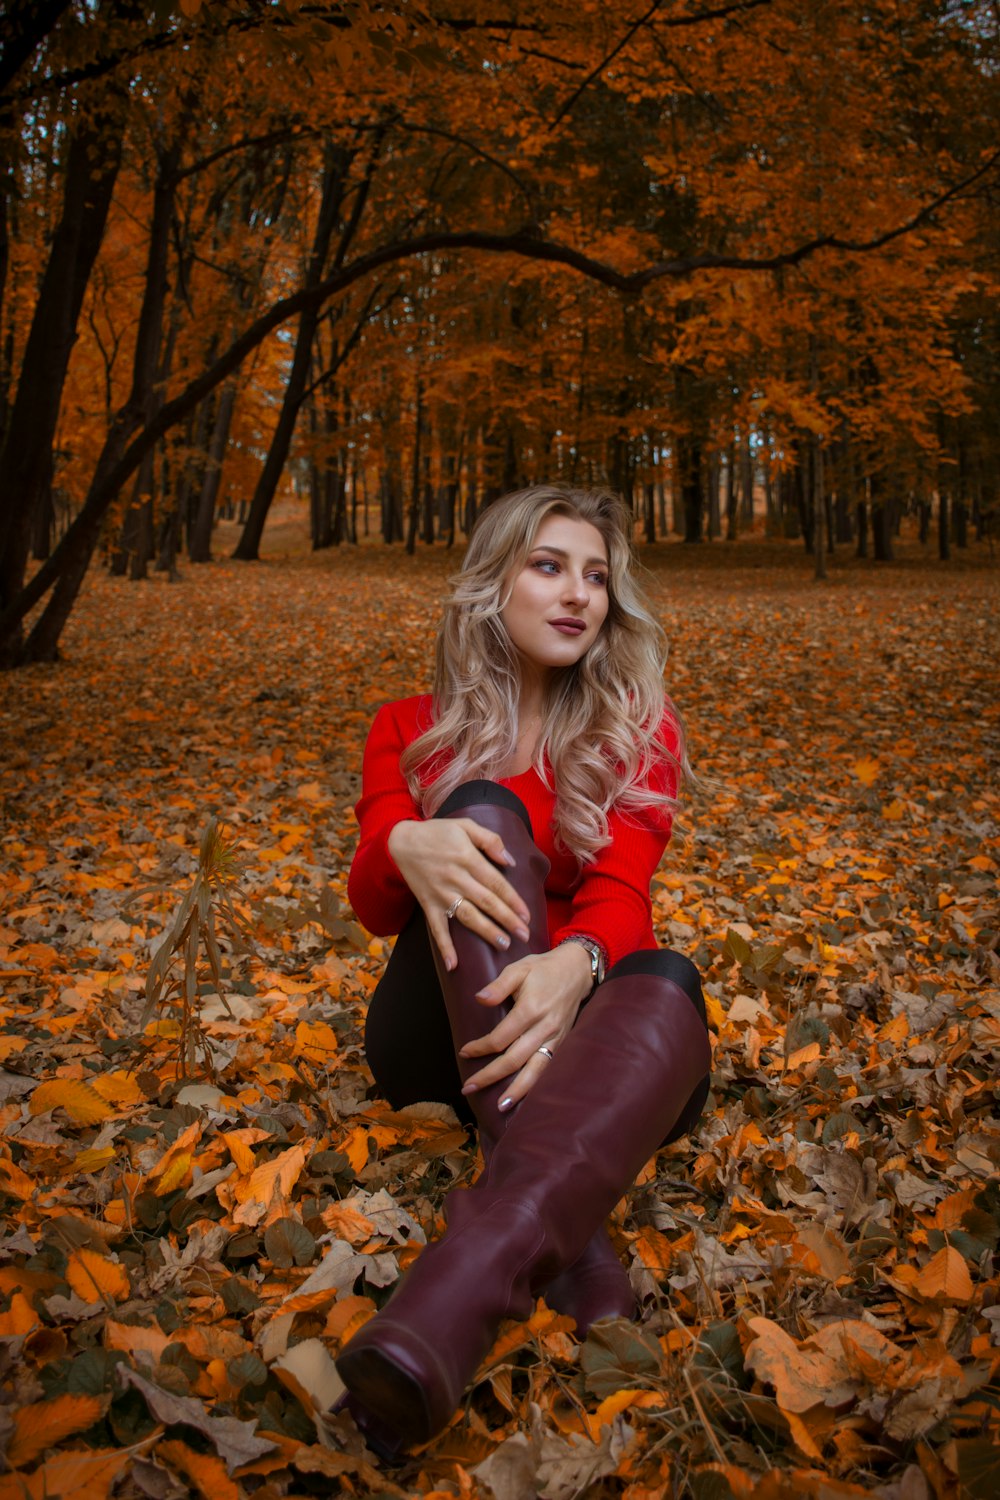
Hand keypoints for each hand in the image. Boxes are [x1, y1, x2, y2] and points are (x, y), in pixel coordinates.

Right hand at [387, 817, 531, 970]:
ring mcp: (441, 893)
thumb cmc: (437, 833)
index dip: (513, 900)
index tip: (527, 915)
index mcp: (467, 858)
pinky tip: (453, 965)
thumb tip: (509, 861)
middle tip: (524, 935)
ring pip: (467, 916)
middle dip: (507, 920)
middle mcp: (455, 878)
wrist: (401, 842)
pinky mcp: (428, 904)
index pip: (496, 883)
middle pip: (486, 902)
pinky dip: (444, 947)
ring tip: (504, 944)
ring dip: (486, 931)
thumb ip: (489, 840)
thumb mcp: (464, 825)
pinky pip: (437, 928)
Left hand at [459, 942, 593, 1108]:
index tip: (464, 1052)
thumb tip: (479, 999)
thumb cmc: (544, 968)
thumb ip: (499, 985)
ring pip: (535, 1070)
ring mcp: (556, 1038)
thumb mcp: (519, 968)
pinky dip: (536, 1084)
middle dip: (490, 1076)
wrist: (577, 970)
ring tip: (501, 1106)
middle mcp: (545, 1027)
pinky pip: (549, 1069)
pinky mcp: (563, 1043)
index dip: (480, 1047)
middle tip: (468, 1088)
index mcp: (531, 1009)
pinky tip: (525, 1097)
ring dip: (517, 1090)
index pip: (501, 1037)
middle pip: (514, 1060)